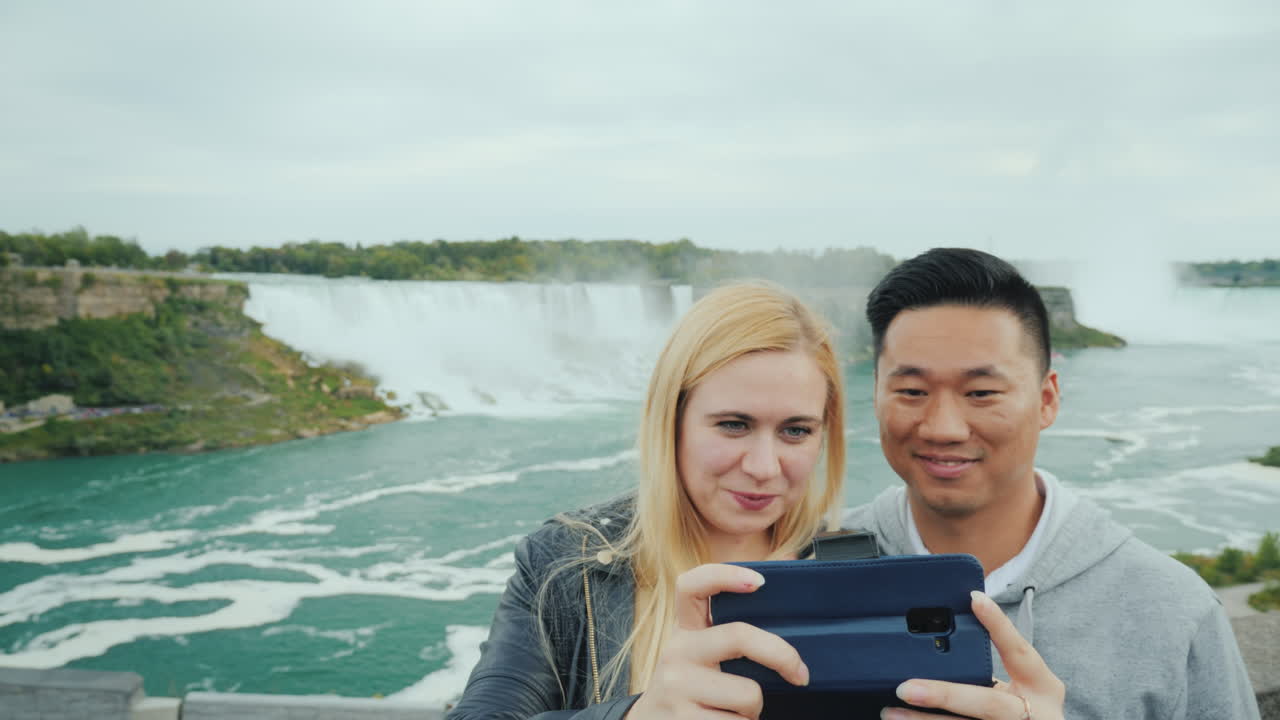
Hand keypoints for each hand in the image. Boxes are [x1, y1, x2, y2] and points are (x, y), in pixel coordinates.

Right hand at [624, 563, 808, 719]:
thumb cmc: (693, 685)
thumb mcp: (704, 650)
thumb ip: (738, 618)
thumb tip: (789, 557)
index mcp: (685, 630)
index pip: (692, 585)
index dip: (724, 575)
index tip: (759, 581)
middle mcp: (677, 653)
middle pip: (739, 636)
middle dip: (781, 655)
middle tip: (800, 673)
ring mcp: (678, 688)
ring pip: (749, 693)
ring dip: (755, 709)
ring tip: (735, 710)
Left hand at [883, 590, 1065, 719]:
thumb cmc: (1027, 707)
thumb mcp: (1023, 685)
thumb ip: (991, 668)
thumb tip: (944, 637)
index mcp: (1043, 687)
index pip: (1020, 650)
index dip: (998, 625)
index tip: (974, 599)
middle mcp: (1033, 713)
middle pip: (987, 703)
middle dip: (944, 694)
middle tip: (906, 688)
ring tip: (892, 711)